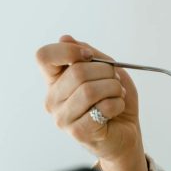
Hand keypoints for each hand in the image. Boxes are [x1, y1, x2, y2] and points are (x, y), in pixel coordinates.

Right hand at [35, 35, 146, 170]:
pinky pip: (101, 108)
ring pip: (90, 90)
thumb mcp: (106, 69)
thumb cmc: (114, 99)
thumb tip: (65, 38)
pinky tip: (117, 109)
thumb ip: (88, 54)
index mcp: (55, 80)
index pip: (44, 56)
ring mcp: (62, 118)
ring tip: (118, 94)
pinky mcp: (78, 132)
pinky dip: (117, 104)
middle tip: (115, 80)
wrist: (126, 132)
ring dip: (114, 89)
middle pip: (76, 72)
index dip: (69, 51)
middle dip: (106, 72)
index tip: (89, 56)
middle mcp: (53, 99)